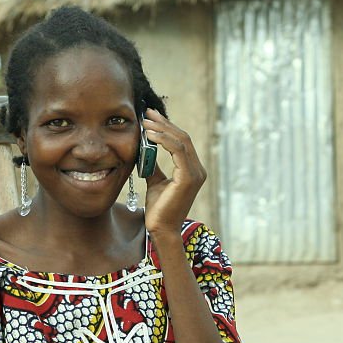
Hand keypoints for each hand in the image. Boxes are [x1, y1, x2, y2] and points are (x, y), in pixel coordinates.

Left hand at [141, 109, 205, 235]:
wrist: (161, 229)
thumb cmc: (158, 209)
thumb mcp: (155, 181)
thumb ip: (154, 165)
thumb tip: (145, 149)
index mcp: (192, 170)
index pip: (182, 142)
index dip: (167, 127)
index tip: (150, 118)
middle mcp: (198, 170)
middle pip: (183, 138)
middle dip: (164, 123)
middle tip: (147, 113)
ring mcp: (195, 174)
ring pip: (181, 142)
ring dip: (162, 129)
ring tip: (145, 122)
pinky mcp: (188, 178)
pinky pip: (177, 151)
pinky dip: (163, 140)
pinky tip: (149, 135)